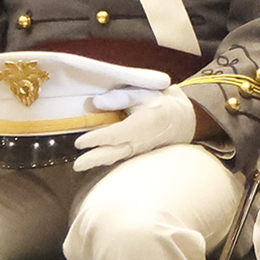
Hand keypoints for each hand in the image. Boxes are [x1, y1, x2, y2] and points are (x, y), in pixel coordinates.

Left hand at [73, 86, 198, 172]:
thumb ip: (120, 97)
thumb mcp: (144, 93)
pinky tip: (93, 160)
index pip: (115, 135)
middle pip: (114, 153)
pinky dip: (106, 158)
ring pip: (116, 157)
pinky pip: (120, 157)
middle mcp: (140, 141)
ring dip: (98, 161)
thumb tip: (95, 103)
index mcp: (141, 125)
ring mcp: (139, 150)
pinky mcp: (138, 153)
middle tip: (76, 166)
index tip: (79, 143)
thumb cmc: (161, 103)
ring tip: (80, 166)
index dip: (97, 139)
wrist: (183, 119)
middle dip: (95, 159)